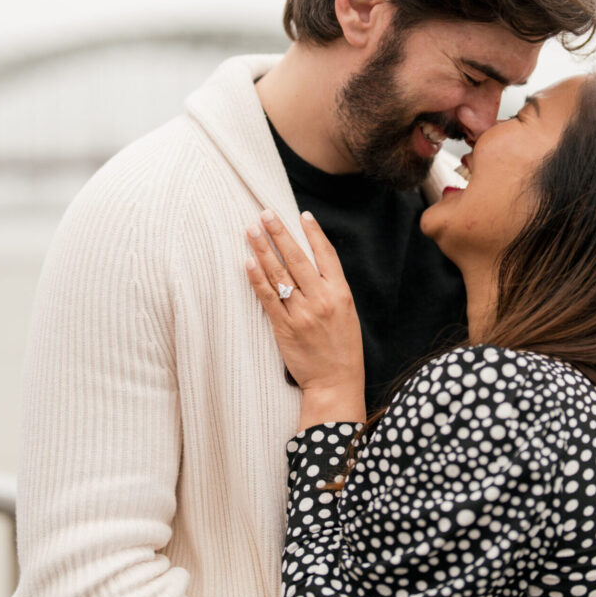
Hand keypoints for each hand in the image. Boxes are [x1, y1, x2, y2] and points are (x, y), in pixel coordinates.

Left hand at [245, 210, 365, 426]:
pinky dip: (257, 278)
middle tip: (266, 213)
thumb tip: (313, 264)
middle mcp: (322, 300)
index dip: (313, 233)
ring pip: (280, 275)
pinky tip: (248, 262)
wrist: (336, 383)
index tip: (301, 215)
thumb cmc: (343, 348)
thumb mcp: (347, 313)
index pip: (326, 255)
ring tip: (251, 230)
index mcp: (341, 293)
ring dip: (263, 250)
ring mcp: (302, 313)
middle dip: (280, 233)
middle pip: (298, 259)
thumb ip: (332, 289)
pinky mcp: (285, 328)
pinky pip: (267, 298)